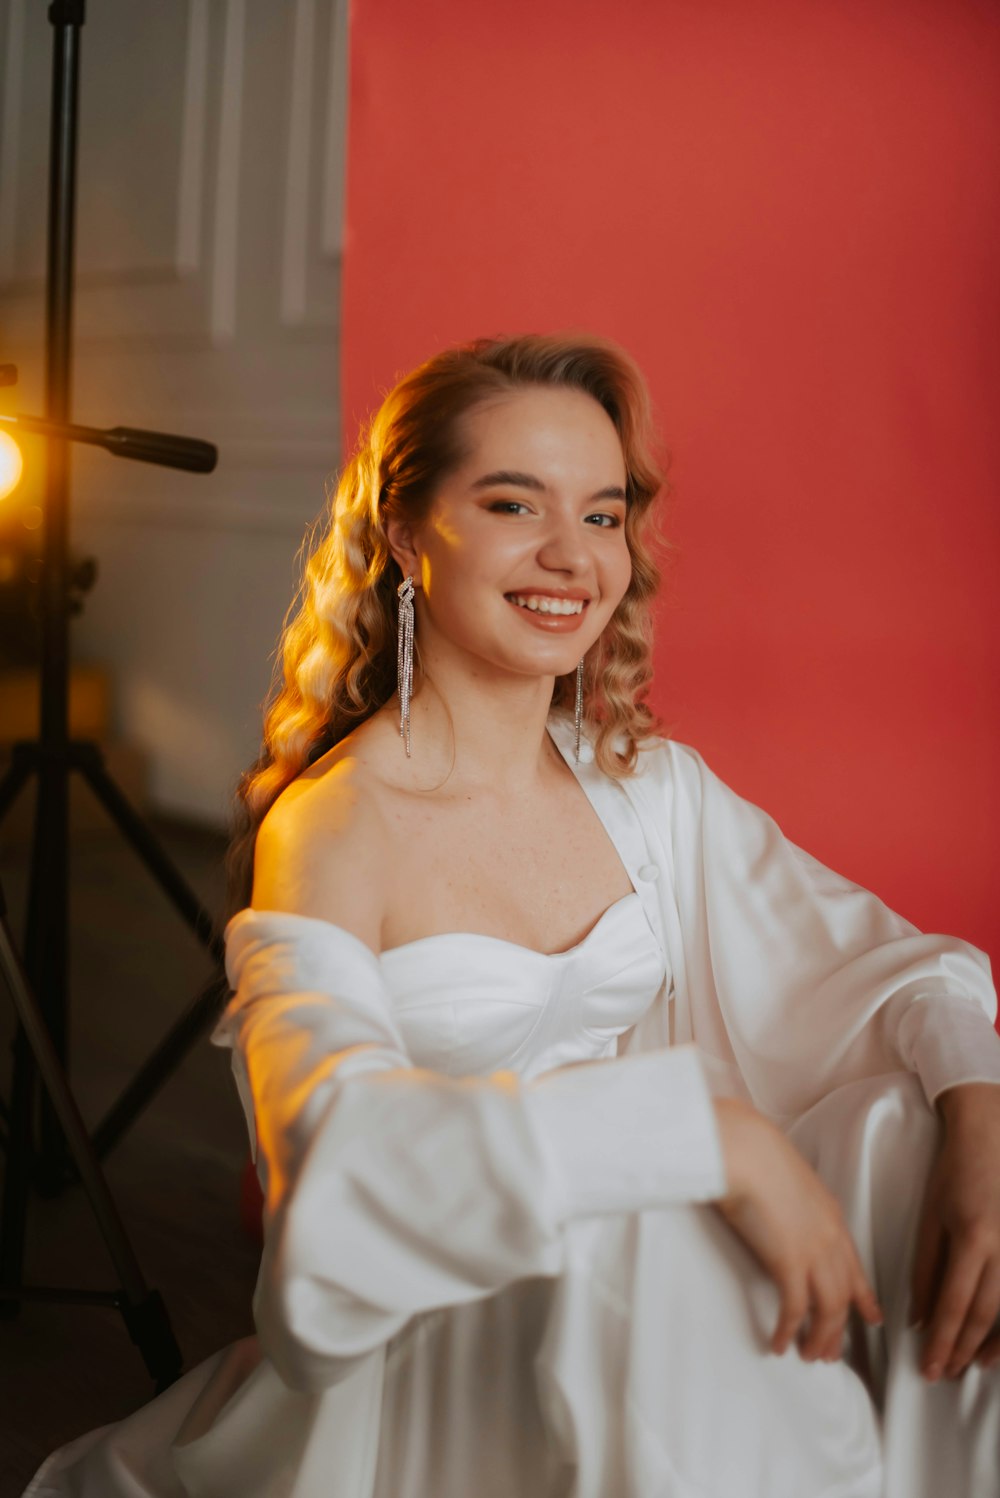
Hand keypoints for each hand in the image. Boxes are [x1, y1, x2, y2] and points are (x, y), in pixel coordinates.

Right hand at [712, 1097, 882, 1360]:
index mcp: (830, 1214)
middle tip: (832, 1352)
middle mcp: (830, 1236)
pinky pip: (796, 1309)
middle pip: (845, 1295)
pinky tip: (779, 1344)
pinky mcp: (789, 1262)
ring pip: (829, 1309)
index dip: (864, 1295)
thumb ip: (789, 1202)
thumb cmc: (751, 1153)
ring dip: (820, 1338)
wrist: (743, 1149)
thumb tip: (775, 1214)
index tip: (872, 1316)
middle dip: (840, 1329)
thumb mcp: (784, 1178)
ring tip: (809, 1356)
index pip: (854, 1265)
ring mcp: (813, 1250)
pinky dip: (789, 1331)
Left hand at [911, 1082, 999, 1379]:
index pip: (954, 1304)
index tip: (928, 1367)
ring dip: (989, 1345)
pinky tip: (998, 1345)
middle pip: (983, 1314)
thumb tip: (918, 1316)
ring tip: (969, 1366)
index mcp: (972, 1238)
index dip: (941, 1341)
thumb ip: (925, 1267)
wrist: (992, 1136)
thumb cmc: (955, 1173)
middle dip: (960, 1348)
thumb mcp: (931, 1215)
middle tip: (943, 1373)